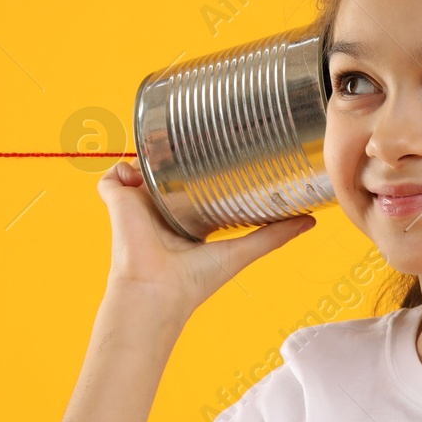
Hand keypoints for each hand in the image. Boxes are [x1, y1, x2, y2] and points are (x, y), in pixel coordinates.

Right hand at [96, 161, 315, 312]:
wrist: (158, 290)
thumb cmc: (196, 281)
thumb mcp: (242, 251)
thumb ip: (275, 235)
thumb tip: (311, 221)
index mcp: (185, 219)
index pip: (191, 185)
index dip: (201, 166)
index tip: (216, 146)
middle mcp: (160, 209)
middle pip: (165, 171)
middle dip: (172, 152)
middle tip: (191, 131)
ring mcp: (137, 204)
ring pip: (138, 168)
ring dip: (145, 154)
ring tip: (161, 142)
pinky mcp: (117, 201)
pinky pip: (110, 177)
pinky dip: (117, 168)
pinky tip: (135, 165)